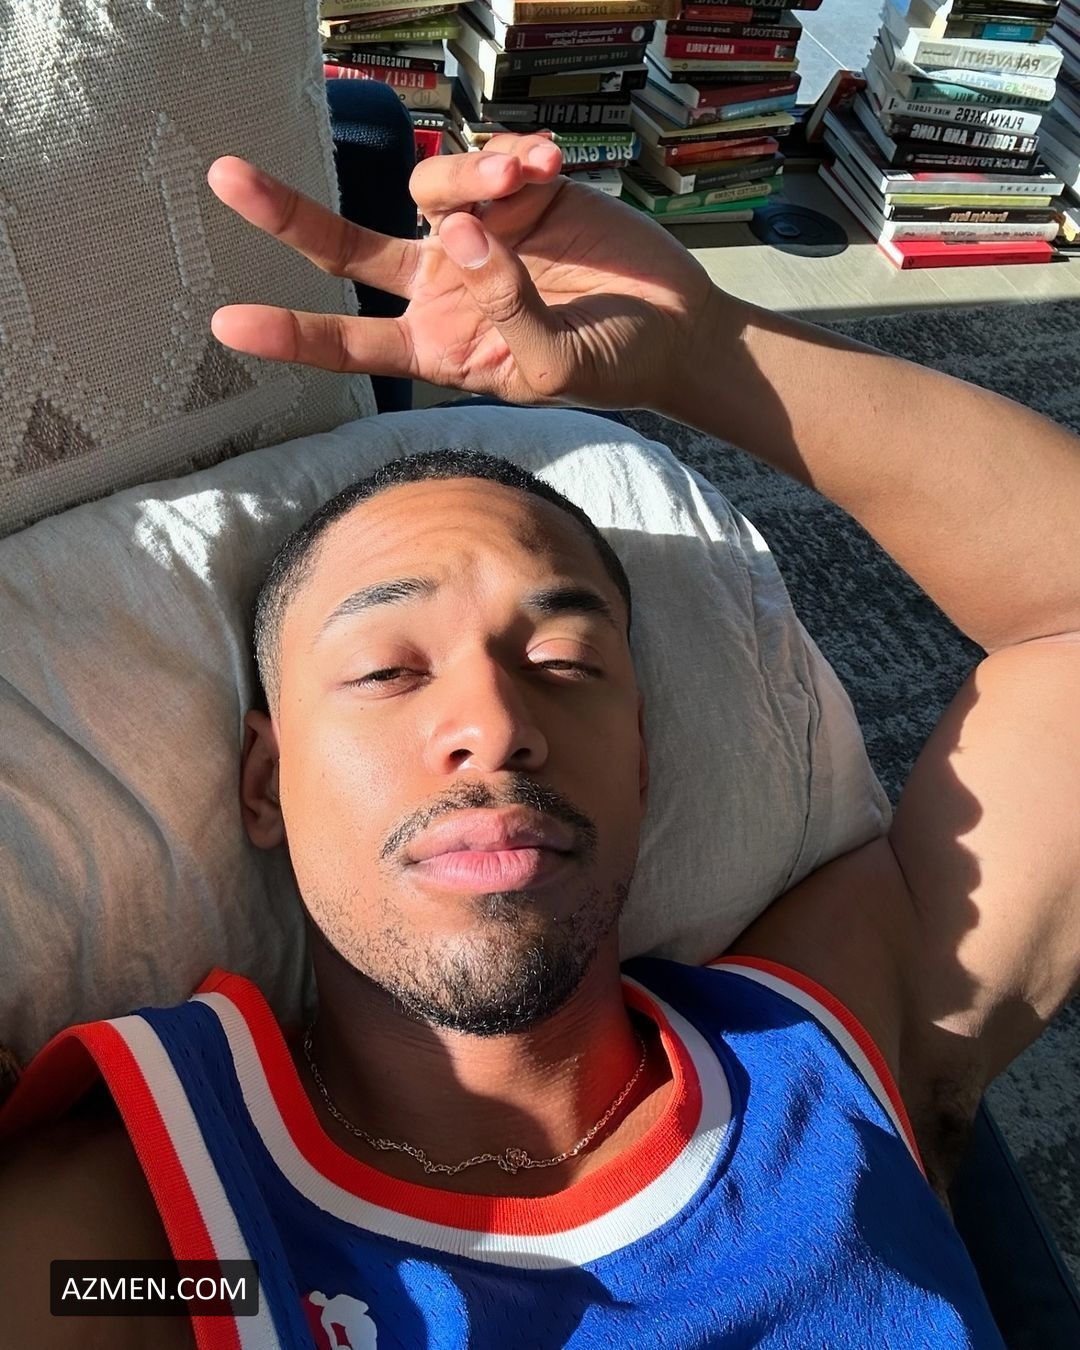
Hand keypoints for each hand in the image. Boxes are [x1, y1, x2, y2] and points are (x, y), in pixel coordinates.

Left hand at [205, 136, 716, 409]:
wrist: (674, 327)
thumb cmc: (612, 367)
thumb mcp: (556, 365)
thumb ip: (506, 309)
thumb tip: (460, 230)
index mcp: (440, 347)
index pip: (352, 343)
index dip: (292, 333)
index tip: (227, 322)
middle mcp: (442, 288)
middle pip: (348, 249)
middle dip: (289, 215)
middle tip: (227, 177)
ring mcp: (475, 234)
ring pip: (430, 188)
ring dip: (470, 174)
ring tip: (529, 176)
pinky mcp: (515, 191)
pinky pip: (487, 158)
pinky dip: (511, 155)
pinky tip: (551, 165)